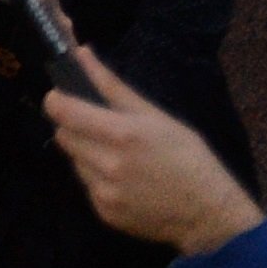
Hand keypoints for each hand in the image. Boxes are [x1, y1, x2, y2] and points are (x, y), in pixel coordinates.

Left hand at [44, 46, 266, 255]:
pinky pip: (87, 185)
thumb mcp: (156, 116)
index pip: (61, 111)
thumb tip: (81, 53)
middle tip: (97, 126)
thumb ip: (112, 85)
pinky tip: (123, 179)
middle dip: (73, 126)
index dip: (56, 100)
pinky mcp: (105, 213)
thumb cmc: (189, 157)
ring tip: (116, 154)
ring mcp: (104, 192)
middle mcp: (107, 164)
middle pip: (63, 135)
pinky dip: (97, 178)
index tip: (63, 97)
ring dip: (85, 153)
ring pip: (73, 160)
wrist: (210, 214)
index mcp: (120, 134)